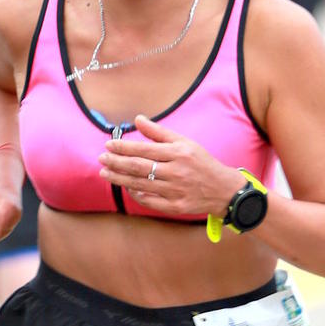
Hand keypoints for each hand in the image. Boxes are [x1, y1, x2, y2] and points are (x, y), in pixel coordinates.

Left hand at [100, 116, 242, 217]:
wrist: (223, 189)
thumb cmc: (201, 162)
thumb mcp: (184, 142)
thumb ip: (159, 132)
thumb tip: (137, 119)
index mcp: (178, 153)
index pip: (145, 149)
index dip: (124, 147)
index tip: (109, 145)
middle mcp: (176, 172)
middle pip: (139, 167)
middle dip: (117, 163)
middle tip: (101, 159)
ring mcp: (175, 191)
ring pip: (141, 184)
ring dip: (120, 179)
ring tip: (105, 173)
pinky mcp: (175, 206)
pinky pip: (150, 201)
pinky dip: (136, 195)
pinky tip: (126, 188)